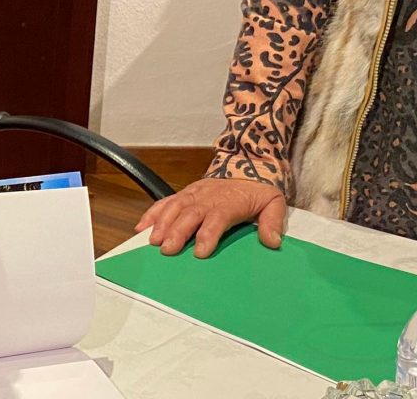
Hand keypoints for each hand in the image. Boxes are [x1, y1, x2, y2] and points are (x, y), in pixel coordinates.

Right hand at [134, 178, 286, 258]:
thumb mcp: (274, 203)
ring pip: (174, 207)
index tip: (200, 252)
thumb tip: (272, 241)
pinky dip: (152, 214)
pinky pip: (165, 202)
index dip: (207, 234)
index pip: (217, 218)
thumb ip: (273, 222)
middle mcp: (207, 198)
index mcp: (229, 202)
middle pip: (190, 214)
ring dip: (161, 224)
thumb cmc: (257, 190)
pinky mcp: (184, 194)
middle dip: (177, 232)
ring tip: (153, 240)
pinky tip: (142, 227)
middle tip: (167, 250)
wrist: (247, 165)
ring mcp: (193, 194)